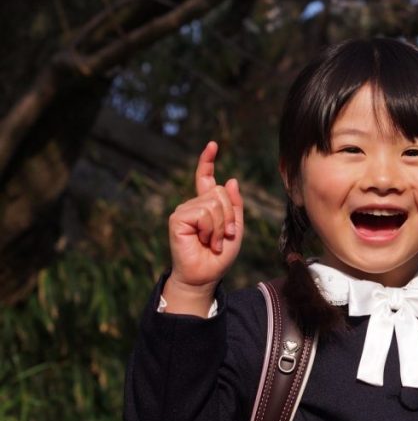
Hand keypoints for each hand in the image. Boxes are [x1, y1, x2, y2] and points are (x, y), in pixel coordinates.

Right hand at [163, 141, 244, 314]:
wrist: (206, 275)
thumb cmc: (219, 256)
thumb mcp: (236, 228)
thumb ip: (235, 205)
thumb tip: (229, 180)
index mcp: (207, 205)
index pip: (206, 178)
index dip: (208, 161)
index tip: (212, 145)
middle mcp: (194, 205)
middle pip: (220, 193)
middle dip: (229, 216)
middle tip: (224, 236)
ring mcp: (184, 211)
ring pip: (214, 203)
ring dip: (221, 226)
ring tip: (213, 241)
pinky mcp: (178, 219)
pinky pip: (204, 213)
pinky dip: (211, 229)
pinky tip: (204, 241)